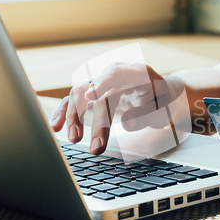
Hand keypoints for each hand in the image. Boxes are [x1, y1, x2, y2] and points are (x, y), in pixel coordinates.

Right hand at [51, 63, 185, 154]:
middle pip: (97, 92)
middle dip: (95, 120)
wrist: (158, 97)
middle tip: (96, 146)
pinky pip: (74, 101)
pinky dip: (65, 113)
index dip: (102, 82)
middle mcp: (114, 75)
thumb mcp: (162, 109)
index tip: (91, 96)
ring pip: (79, 95)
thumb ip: (146, 115)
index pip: (116, 73)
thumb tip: (127, 123)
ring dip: (74, 116)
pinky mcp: (92, 96)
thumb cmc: (161, 101)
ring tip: (74, 139)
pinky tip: (56, 126)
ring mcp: (101, 85)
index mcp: (135, 73)